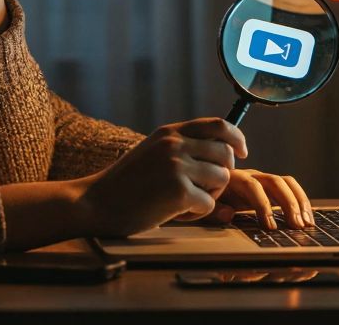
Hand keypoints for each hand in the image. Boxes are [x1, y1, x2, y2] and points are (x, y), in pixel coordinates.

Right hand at [76, 117, 247, 237]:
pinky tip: (176, 213)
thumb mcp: (153, 151)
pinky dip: (197, 213)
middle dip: (223, 174)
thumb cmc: (127, 183)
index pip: (219, 124)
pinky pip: (209, 204)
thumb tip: (224, 150)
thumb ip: (182, 146)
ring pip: (222, 179)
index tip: (242, 153)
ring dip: (211, 195)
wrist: (96, 202)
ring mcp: (177, 166)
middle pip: (226, 154)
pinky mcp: (179, 192)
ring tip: (187, 202)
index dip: (236, 138)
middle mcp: (175, 144)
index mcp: (170, 132)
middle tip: (205, 189)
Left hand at [193, 168, 314, 229]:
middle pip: (274, 182)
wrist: (199, 186)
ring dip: (299, 202)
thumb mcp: (200, 206)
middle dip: (288, 204)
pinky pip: (288, 190)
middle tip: (296, 226)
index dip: (263, 205)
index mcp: (232, 179)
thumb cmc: (201, 199)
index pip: (252, 186)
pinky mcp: (268, 189)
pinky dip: (300, 202)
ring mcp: (260, 181)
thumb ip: (213, 209)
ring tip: (307, 224)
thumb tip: (229, 214)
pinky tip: (307, 219)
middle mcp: (249, 176)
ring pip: (286, 183)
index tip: (270, 227)